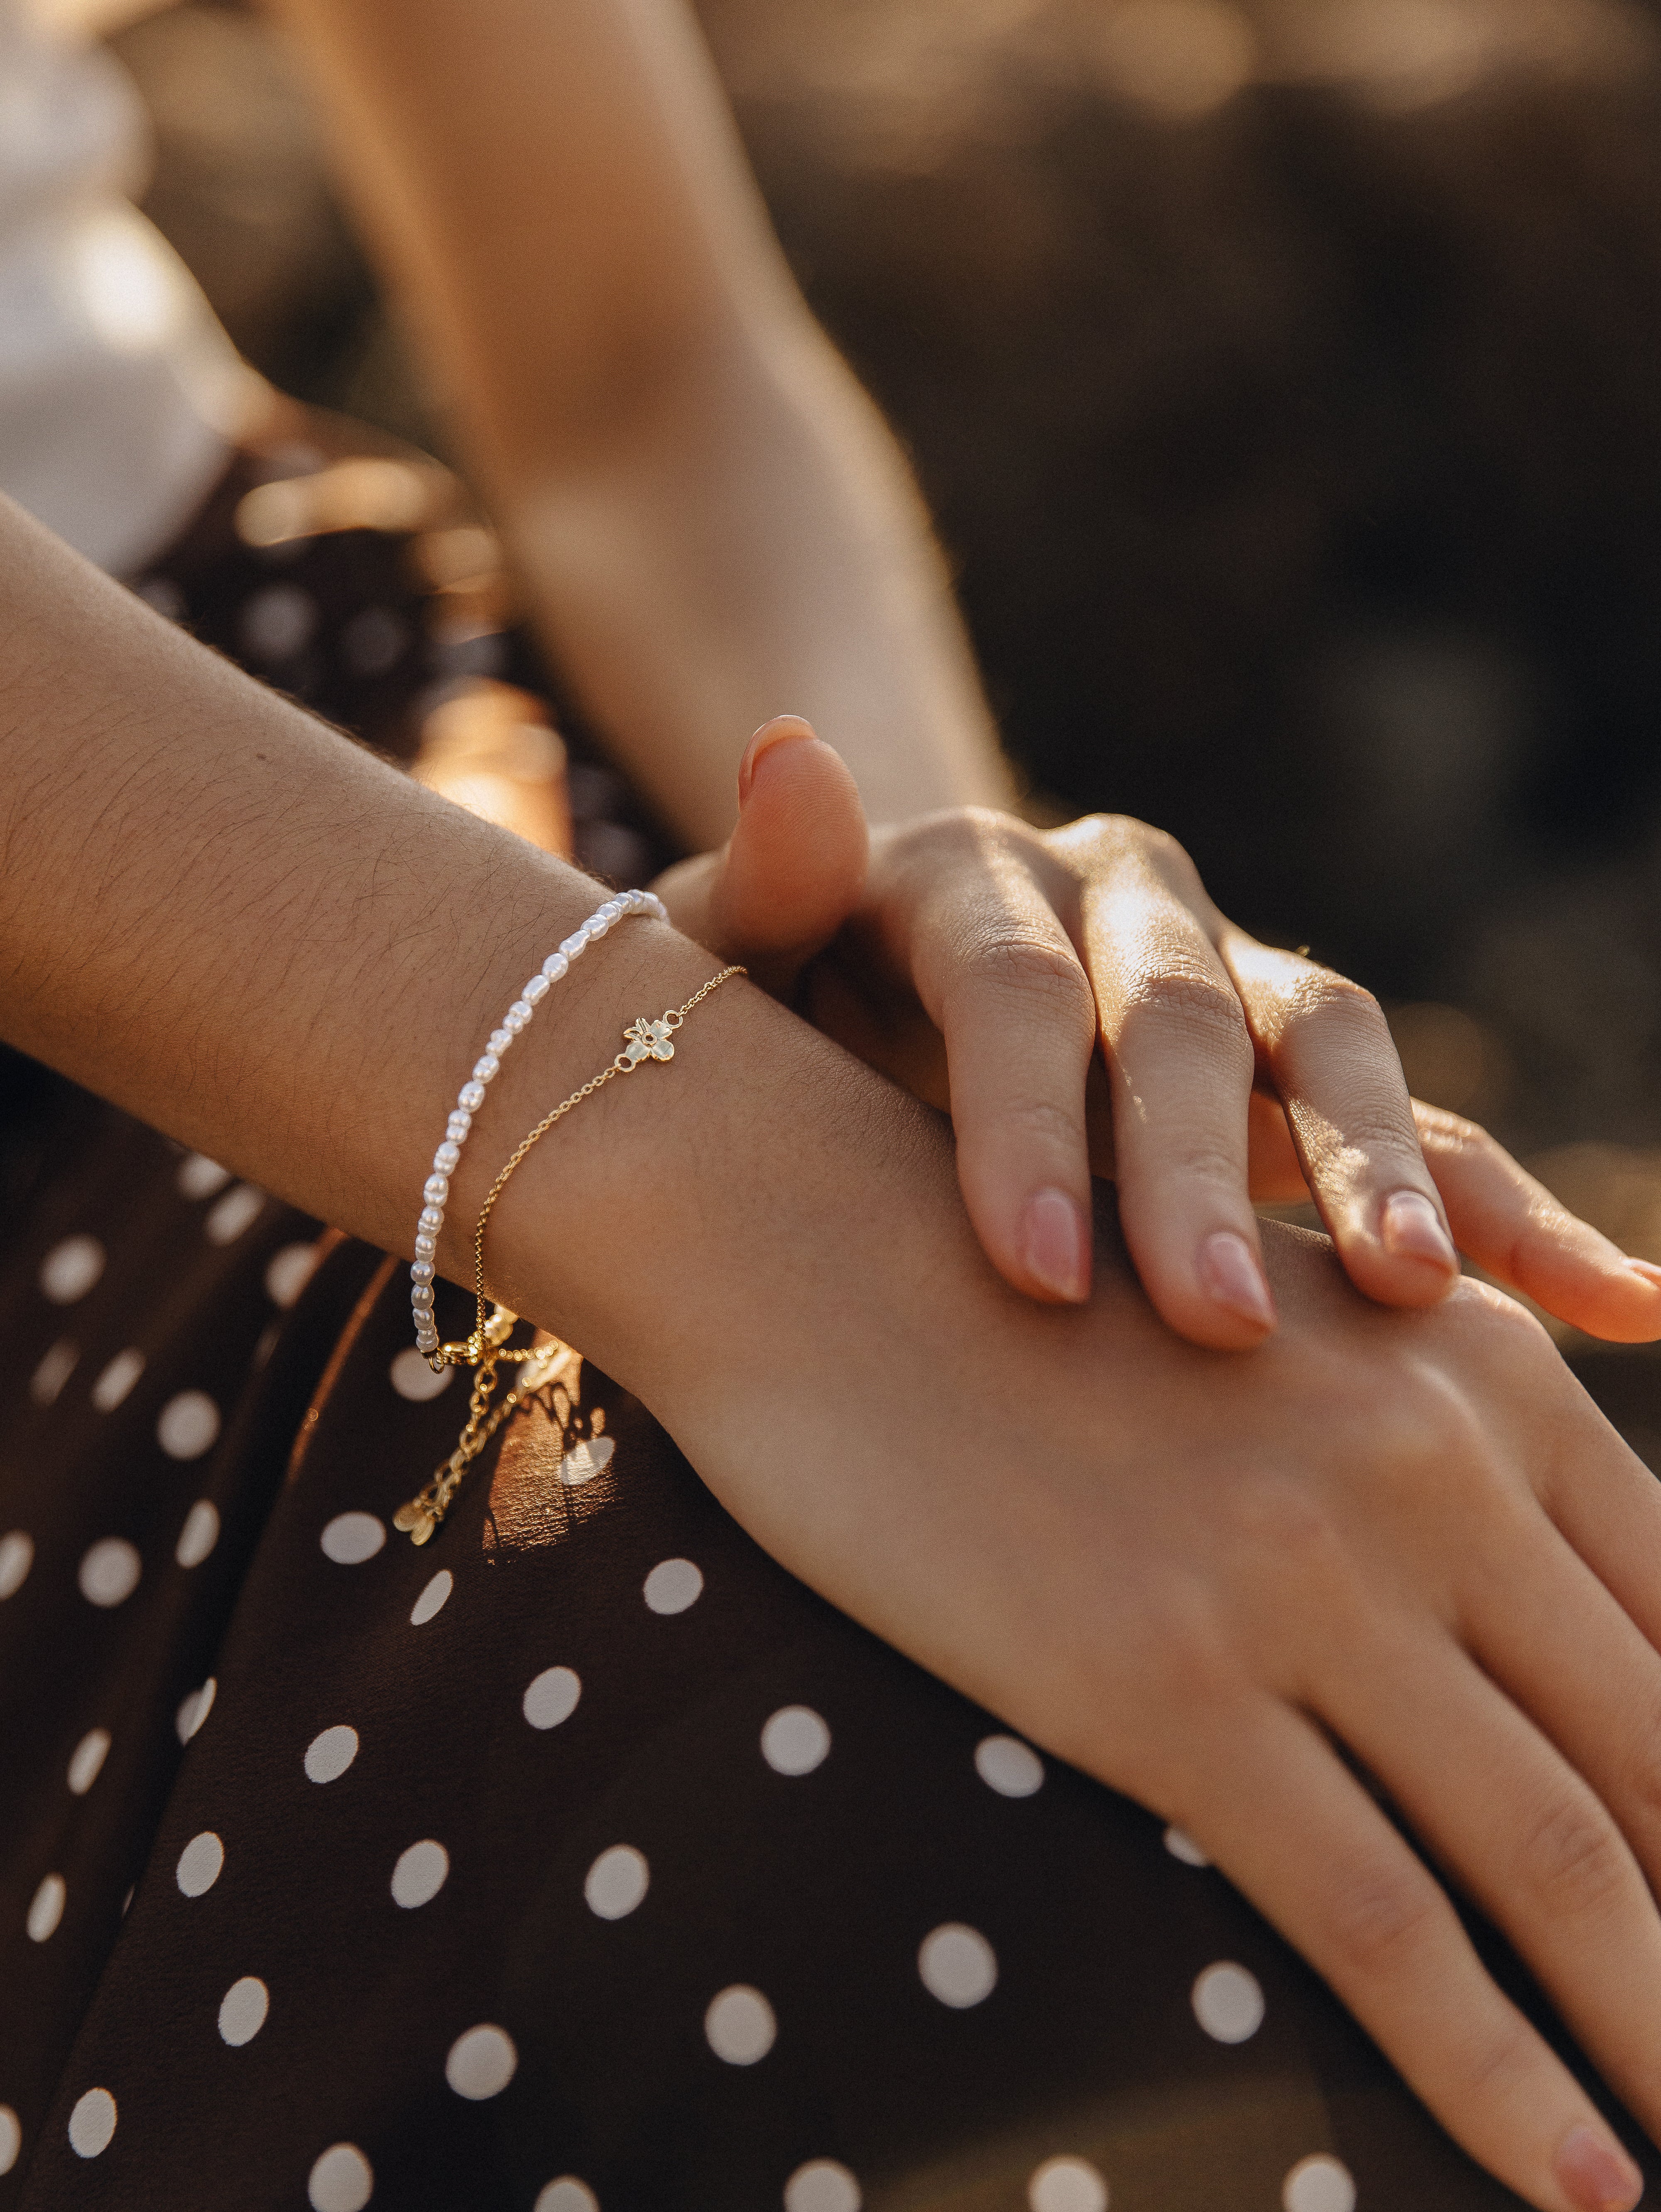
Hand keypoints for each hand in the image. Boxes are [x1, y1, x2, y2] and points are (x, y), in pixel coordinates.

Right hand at [558, 1036, 1657, 2211]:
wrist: (825, 1253)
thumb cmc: (1052, 1302)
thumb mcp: (1291, 1321)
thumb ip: (1446, 1433)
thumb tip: (1558, 1618)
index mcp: (1480, 1369)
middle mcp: (1428, 1461)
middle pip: (1660, 1755)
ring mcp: (1301, 1577)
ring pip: (1559, 1857)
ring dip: (1658, 2032)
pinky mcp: (1167, 1684)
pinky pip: (1379, 1922)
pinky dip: (1499, 2079)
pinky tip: (1573, 2182)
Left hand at [655, 717, 1660, 1350]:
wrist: (846, 1010)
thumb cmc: (762, 1014)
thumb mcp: (717, 960)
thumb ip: (756, 881)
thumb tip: (786, 745)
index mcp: (971, 872)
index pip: (1011, 985)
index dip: (1023, 1119)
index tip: (1030, 1275)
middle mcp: (1115, 903)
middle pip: (1177, 1016)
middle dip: (1198, 1173)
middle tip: (1215, 1325)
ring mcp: (1220, 976)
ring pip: (1325, 1047)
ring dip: (1385, 1168)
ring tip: (1430, 1299)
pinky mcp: (1291, 1073)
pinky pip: (1418, 1126)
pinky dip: (1507, 1205)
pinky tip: (1619, 1302)